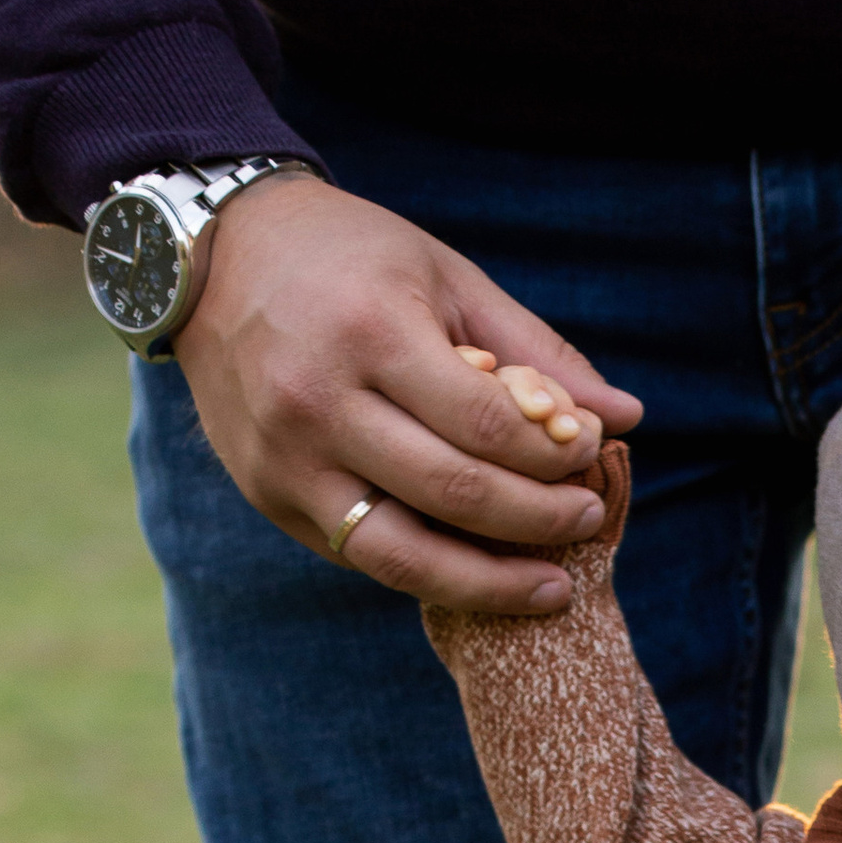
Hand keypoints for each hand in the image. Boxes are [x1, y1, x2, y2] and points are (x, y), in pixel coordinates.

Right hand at [174, 175, 643, 613]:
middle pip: (454, 494)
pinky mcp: (268, 495)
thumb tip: (626, 415)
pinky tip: (478, 569)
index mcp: (370, 331)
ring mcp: (285, 458)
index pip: (486, 425)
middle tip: (587, 520)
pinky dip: (431, 571)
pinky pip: (364, 554)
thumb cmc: (350, 259)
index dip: (553, 455)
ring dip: (491, 584)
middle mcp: (318, 401)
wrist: (214, 255)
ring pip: (404, 555)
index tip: (593, 455)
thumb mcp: (446, 276)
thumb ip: (535, 349)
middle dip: (538, 520)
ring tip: (552, 587)